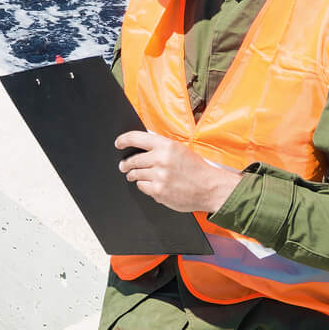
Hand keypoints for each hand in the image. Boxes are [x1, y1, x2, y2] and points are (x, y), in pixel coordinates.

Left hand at [115, 132, 243, 214]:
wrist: (210, 187)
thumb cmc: (197, 169)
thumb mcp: (180, 150)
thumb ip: (161, 148)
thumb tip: (141, 148)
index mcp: (166, 145)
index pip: (137, 138)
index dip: (124, 140)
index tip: (118, 143)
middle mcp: (161, 159)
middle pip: (133, 160)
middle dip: (126, 164)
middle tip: (124, 166)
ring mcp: (159, 176)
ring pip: (135, 174)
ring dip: (133, 175)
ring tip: (134, 175)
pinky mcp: (158, 191)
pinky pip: (142, 187)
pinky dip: (144, 186)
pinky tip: (151, 185)